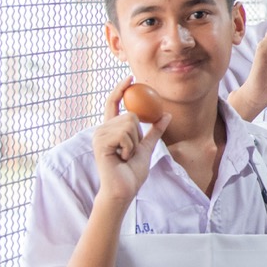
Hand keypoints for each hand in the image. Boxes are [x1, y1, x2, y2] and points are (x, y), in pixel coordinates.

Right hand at [92, 77, 169, 201]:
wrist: (123, 190)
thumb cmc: (132, 172)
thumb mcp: (147, 148)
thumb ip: (155, 131)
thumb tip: (167, 115)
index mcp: (111, 129)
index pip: (113, 103)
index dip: (121, 89)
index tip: (131, 77)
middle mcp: (102, 129)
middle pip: (130, 114)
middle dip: (138, 134)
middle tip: (130, 152)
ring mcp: (99, 135)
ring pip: (130, 123)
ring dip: (134, 143)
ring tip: (125, 156)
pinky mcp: (100, 142)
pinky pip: (125, 134)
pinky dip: (130, 147)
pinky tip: (122, 158)